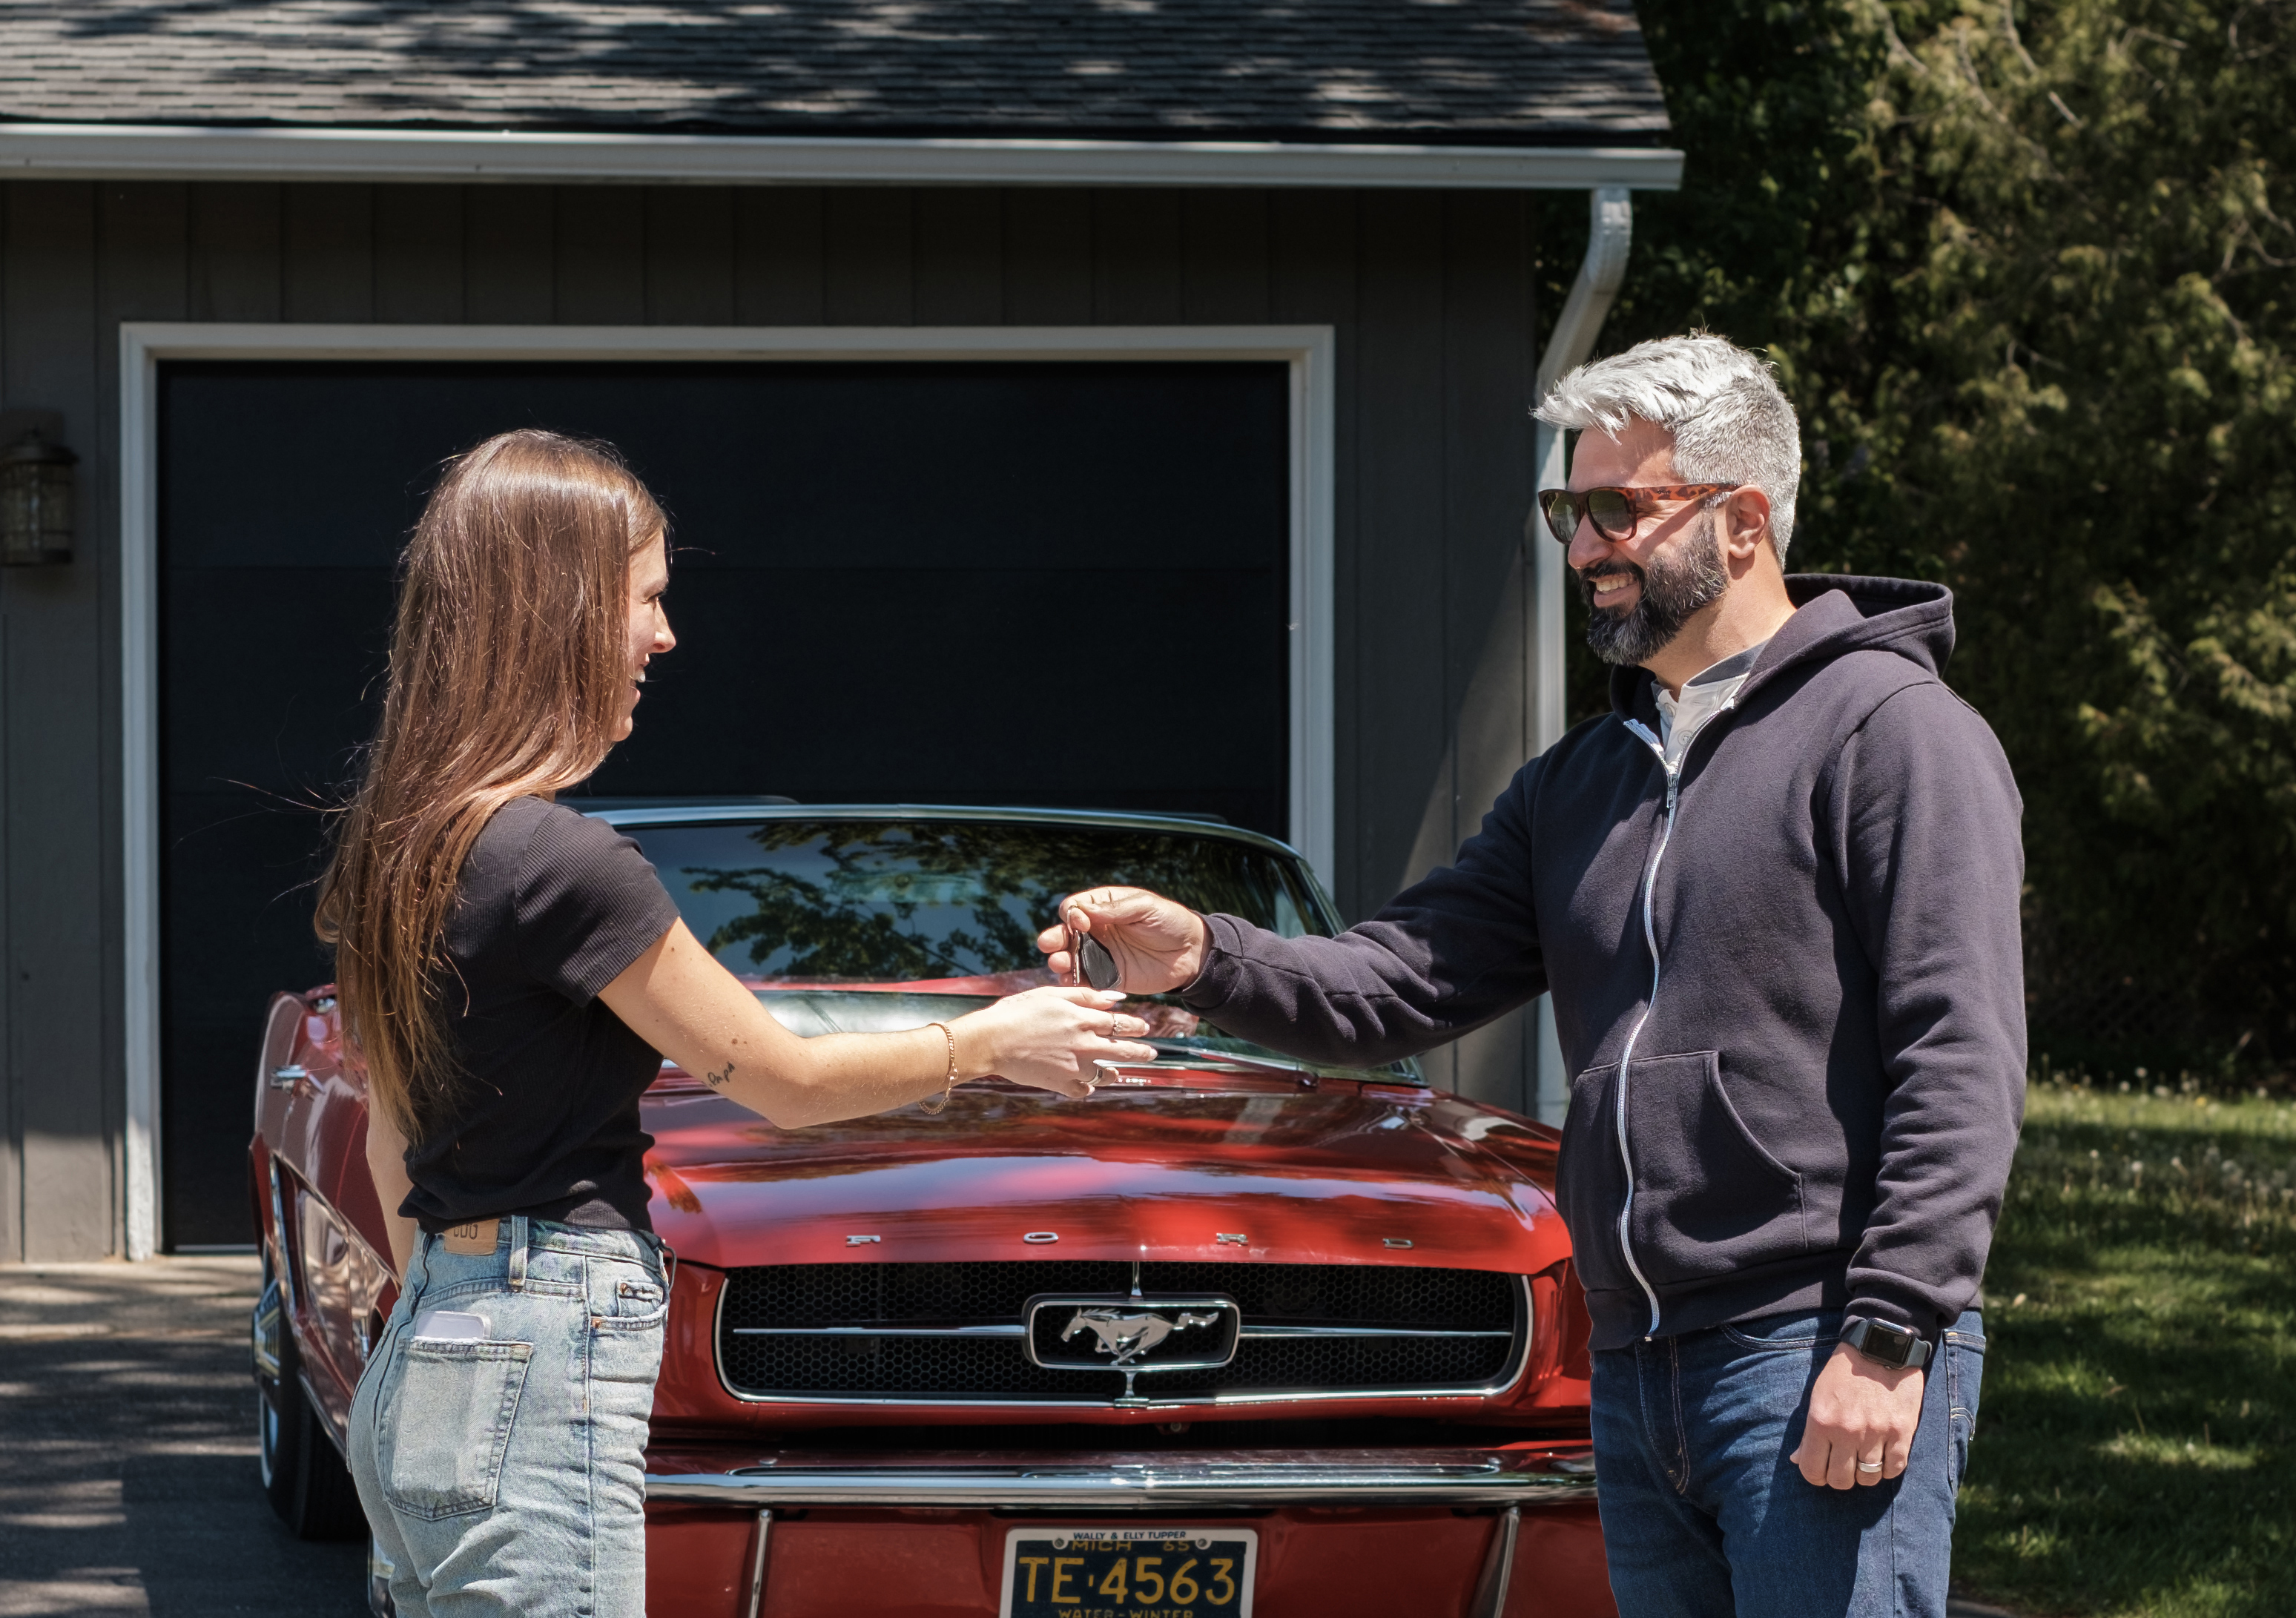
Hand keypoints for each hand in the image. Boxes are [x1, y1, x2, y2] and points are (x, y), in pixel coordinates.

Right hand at [955, 986, 1157, 1097]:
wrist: (991, 1041)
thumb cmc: (1017, 1012)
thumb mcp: (1051, 994)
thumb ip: (1085, 995)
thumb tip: (1114, 998)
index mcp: (1083, 1019)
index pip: (1120, 1023)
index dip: (1135, 1025)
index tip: (1144, 1027)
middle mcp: (1084, 1045)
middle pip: (1122, 1051)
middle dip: (1140, 1052)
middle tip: (1151, 1054)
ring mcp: (1074, 1067)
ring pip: (1105, 1075)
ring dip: (1113, 1073)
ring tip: (1116, 1074)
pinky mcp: (1060, 1084)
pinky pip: (1083, 1091)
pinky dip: (1087, 1088)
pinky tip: (1086, 1084)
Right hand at [1034, 887, 1210, 995]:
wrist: (1191, 953)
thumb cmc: (1170, 921)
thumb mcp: (1145, 907)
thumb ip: (1115, 910)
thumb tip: (1083, 912)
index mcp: (1103, 907)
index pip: (1075, 908)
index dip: (1072, 915)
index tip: (1082, 922)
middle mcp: (1097, 930)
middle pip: (1065, 934)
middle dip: (1055, 938)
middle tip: (1048, 944)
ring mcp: (1100, 954)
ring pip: (1071, 958)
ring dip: (1061, 960)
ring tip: (1059, 964)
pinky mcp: (1108, 976)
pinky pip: (1086, 980)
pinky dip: (1076, 982)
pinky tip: (1071, 982)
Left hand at [1790, 1342, 1925, 1488]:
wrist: (1879, 1348)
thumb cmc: (1844, 1372)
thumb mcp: (1817, 1396)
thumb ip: (1808, 1432)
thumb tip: (1797, 1459)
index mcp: (1821, 1421)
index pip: (1812, 1469)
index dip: (1815, 1477)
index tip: (1820, 1473)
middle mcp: (1847, 1431)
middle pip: (1841, 1480)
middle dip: (1839, 1479)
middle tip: (1843, 1468)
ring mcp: (1876, 1433)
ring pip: (1868, 1478)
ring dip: (1864, 1475)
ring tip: (1863, 1461)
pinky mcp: (1901, 1432)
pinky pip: (1894, 1469)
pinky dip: (1887, 1469)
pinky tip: (1883, 1459)